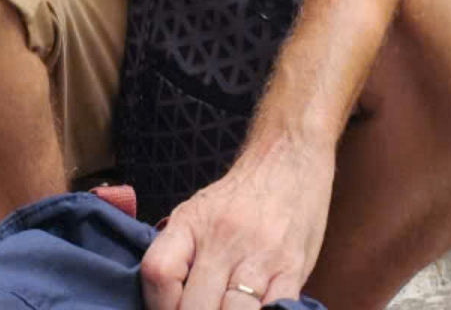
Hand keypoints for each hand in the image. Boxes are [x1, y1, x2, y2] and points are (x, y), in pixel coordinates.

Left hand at [139, 137, 335, 309]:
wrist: (289, 155)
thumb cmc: (240, 195)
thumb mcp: (198, 212)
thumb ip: (180, 253)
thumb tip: (161, 300)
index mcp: (192, 222)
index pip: (159, 274)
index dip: (158, 307)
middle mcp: (223, 238)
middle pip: (195, 307)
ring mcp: (260, 254)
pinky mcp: (292, 268)